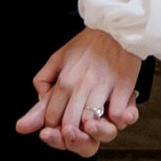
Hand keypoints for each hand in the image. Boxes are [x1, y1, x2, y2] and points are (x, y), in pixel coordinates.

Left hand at [19, 31, 142, 158]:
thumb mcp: (59, 58)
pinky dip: (116, 121)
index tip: (60, 124)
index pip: (51, 117)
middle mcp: (81, 85)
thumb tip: (36, 100)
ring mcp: (102, 87)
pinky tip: (113, 116)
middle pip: (69, 124)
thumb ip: (44, 81)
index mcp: (64, 80)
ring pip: (91, 123)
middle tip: (75, 130)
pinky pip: (117, 115)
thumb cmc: (89, 44)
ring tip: (93, 124)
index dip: (53, 126)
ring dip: (92, 129)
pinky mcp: (123, 86)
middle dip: (70, 133)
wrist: (116, 27)